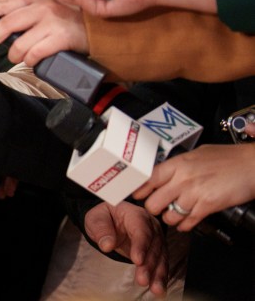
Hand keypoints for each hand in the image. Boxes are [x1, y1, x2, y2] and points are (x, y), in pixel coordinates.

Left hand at [0, 0, 89, 65]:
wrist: (98, 28)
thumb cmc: (69, 19)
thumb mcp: (46, 7)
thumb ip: (25, 11)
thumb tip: (0, 24)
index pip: (3, 4)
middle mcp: (41, 7)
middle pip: (6, 24)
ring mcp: (51, 21)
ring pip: (18, 44)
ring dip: (14, 55)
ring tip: (17, 57)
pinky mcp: (60, 37)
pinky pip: (34, 54)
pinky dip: (30, 61)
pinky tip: (33, 60)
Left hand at [83, 201, 166, 296]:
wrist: (110, 221)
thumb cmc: (104, 218)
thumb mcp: (96, 219)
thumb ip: (101, 229)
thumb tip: (107, 245)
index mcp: (135, 214)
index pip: (141, 229)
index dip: (140, 245)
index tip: (137, 260)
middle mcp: (150, 225)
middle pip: (153, 245)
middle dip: (149, 264)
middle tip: (142, 279)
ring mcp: (155, 238)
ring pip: (160, 256)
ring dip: (158, 274)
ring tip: (155, 289)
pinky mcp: (156, 251)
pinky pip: (160, 264)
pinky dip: (160, 277)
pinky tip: (159, 289)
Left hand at [133, 143, 254, 230]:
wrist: (252, 164)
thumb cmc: (228, 158)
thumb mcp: (197, 155)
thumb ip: (179, 165)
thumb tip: (165, 173)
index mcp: (178, 164)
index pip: (147, 179)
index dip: (139, 190)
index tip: (137, 194)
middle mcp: (182, 179)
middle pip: (153, 202)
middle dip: (154, 208)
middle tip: (159, 207)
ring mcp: (194, 194)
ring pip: (169, 216)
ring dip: (170, 218)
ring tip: (174, 215)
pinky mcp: (208, 206)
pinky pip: (188, 222)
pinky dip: (185, 225)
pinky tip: (186, 222)